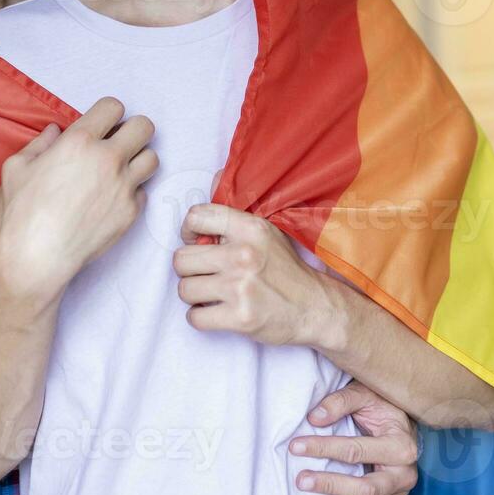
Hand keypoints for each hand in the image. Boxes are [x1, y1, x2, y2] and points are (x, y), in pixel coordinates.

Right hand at [0, 97, 157, 290]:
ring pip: (152, 158)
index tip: (104, 124)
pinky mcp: (131, 211)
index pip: (114, 107)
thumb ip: (39, 144)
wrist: (38, 254)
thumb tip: (55, 132)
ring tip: (123, 169)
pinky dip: (132, 192)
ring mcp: (123, 185)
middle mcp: (107, 158)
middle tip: (121, 142)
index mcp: (79, 140)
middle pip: (144, 127)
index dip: (109, 113)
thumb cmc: (23, 210)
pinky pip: (143, 191)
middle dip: (134, 130)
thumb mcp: (17, 167)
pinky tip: (114, 197)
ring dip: (139, 159)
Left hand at [172, 203, 331, 346]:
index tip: (196, 242)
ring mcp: (240, 287)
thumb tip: (215, 176)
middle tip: (207, 272)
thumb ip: (235, 210)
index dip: (188, 231)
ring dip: (195, 294)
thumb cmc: (285, 269)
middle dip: (190, 268)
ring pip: (184, 289)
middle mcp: (243, 254)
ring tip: (213, 293)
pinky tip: (217, 311)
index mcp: (250, 228)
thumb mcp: (266, 230)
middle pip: (181, 258)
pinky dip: (201, 317)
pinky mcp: (239, 318)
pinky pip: (194, 317)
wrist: (313, 308)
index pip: (196, 217)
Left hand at [290, 381, 419, 494]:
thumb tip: (315, 418)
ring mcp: (400, 490)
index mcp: (401, 444)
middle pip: (365, 489)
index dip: (323, 449)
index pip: (355, 451)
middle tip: (301, 479)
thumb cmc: (383, 406)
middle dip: (330, 485)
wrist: (404, 421)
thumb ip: (340, 402)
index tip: (296, 446)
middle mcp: (404, 472)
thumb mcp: (364, 394)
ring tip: (311, 489)